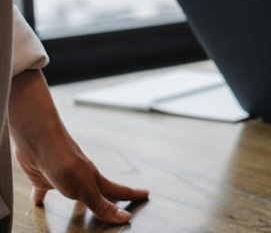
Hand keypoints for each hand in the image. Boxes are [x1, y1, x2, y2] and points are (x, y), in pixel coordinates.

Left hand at [9, 70, 148, 223]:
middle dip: (111, 198)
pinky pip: (44, 189)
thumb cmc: (62, 160)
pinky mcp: (45, 176)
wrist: (38, 140)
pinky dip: (42, 196)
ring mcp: (64, 176)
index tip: (145, 194)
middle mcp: (82, 178)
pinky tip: (39, 200)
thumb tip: (124, 217)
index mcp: (94, 180)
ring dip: (81, 200)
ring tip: (83, 207)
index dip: (132, 194)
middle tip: (120, 203)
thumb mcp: (85, 189)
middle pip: (100, 191)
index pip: (118, 190)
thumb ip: (102, 204)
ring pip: (76, 191)